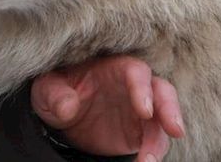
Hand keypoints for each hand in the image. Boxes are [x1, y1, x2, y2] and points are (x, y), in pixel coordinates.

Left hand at [31, 55, 184, 161]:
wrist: (62, 115)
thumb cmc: (58, 92)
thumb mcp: (47, 90)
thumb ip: (55, 94)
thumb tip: (67, 106)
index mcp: (113, 68)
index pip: (135, 71)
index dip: (142, 88)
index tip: (145, 109)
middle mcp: (133, 87)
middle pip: (162, 91)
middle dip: (170, 108)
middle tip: (173, 129)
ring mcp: (140, 111)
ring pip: (163, 119)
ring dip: (160, 139)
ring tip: (149, 159)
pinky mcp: (140, 132)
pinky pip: (154, 141)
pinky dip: (153, 152)